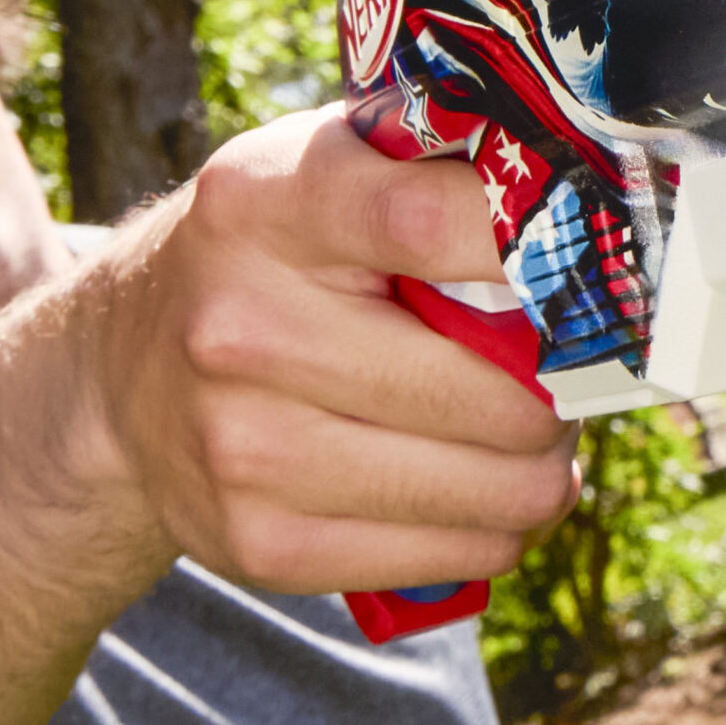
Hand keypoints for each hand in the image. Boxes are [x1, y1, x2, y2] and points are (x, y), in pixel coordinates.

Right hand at [93, 107, 577, 595]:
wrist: (122, 372)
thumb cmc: (272, 253)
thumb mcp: (325, 168)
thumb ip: (435, 170)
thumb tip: (593, 195)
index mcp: (266, 204)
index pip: (434, 219)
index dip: (544, 249)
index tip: (604, 264)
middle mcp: (242, 328)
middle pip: (497, 392)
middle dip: (568, 389)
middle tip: (571, 369)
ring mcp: (246, 448)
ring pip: (497, 489)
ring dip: (547, 467)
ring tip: (532, 430)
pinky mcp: (262, 545)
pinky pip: (457, 555)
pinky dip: (499, 526)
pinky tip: (481, 484)